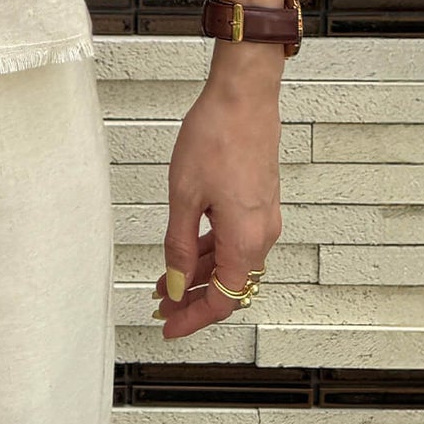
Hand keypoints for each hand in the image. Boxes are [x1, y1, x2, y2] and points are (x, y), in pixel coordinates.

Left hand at [152, 75, 281, 338]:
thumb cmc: (216, 138)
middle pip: (229, 286)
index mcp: (246, 240)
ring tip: (164, 282)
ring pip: (230, 262)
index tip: (169, 326)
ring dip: (199, 275)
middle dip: (193, 299)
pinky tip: (186, 252)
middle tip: (161, 306)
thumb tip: (175, 284)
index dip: (194, 318)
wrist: (242, 98)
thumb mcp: (184, 197)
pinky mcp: (256, 201)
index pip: (223, 300)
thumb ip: (178, 246)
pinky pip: (234, 240)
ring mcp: (261, 217)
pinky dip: (209, 252)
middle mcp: (261, 234)